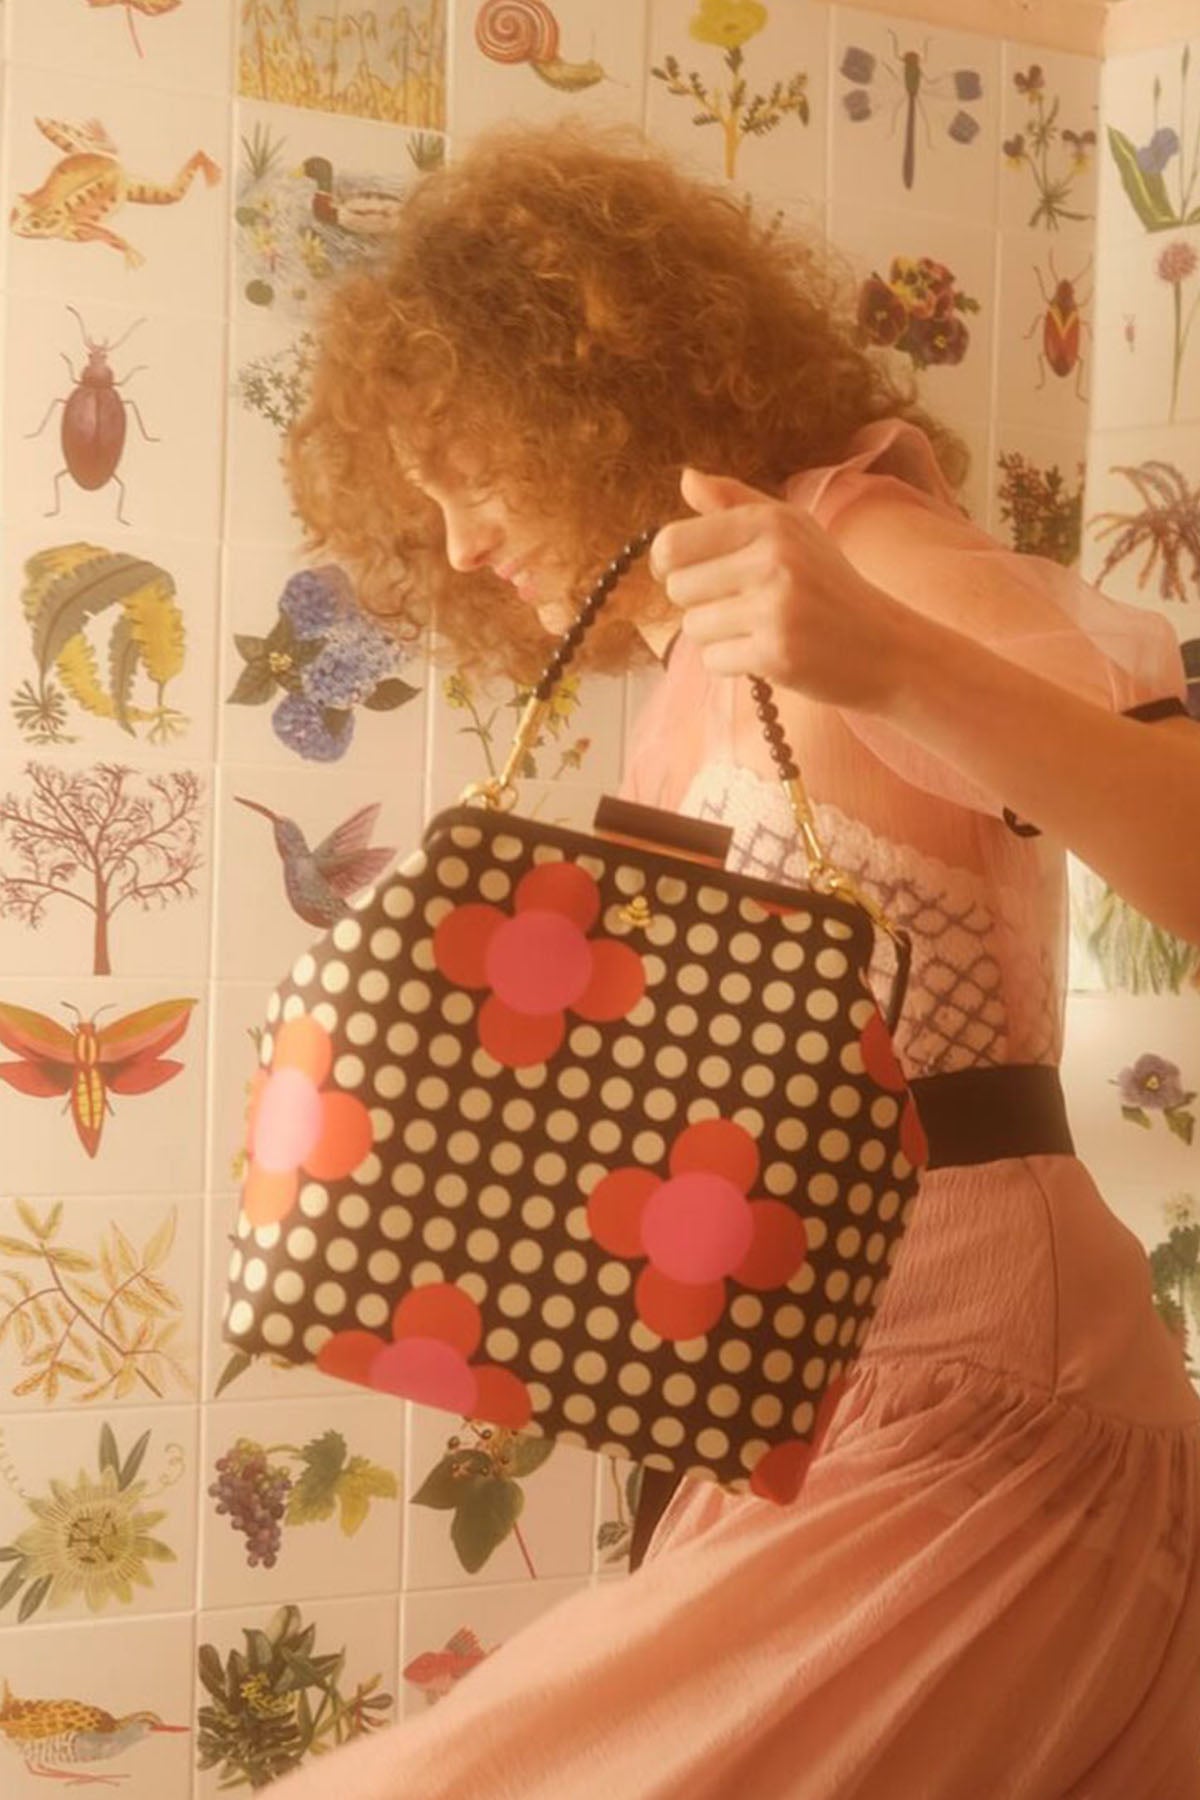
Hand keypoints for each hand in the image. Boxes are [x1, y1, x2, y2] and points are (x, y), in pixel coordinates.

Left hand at [650, 468, 912, 713]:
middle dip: (699, 603)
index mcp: (770, 521)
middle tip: (741, 606)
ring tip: (760, 628)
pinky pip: (713, 660)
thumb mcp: (792, 530)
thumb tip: (685, 477)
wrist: (884, 647)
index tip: (688, 573)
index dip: (668, 564)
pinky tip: (767, 653)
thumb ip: (734, 503)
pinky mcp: (776, 654)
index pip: (672, 542)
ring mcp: (775, 607)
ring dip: (717, 636)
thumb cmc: (828, 586)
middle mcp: (772, 558)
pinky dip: (733, 663)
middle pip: (678, 588)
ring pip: (693, 627)